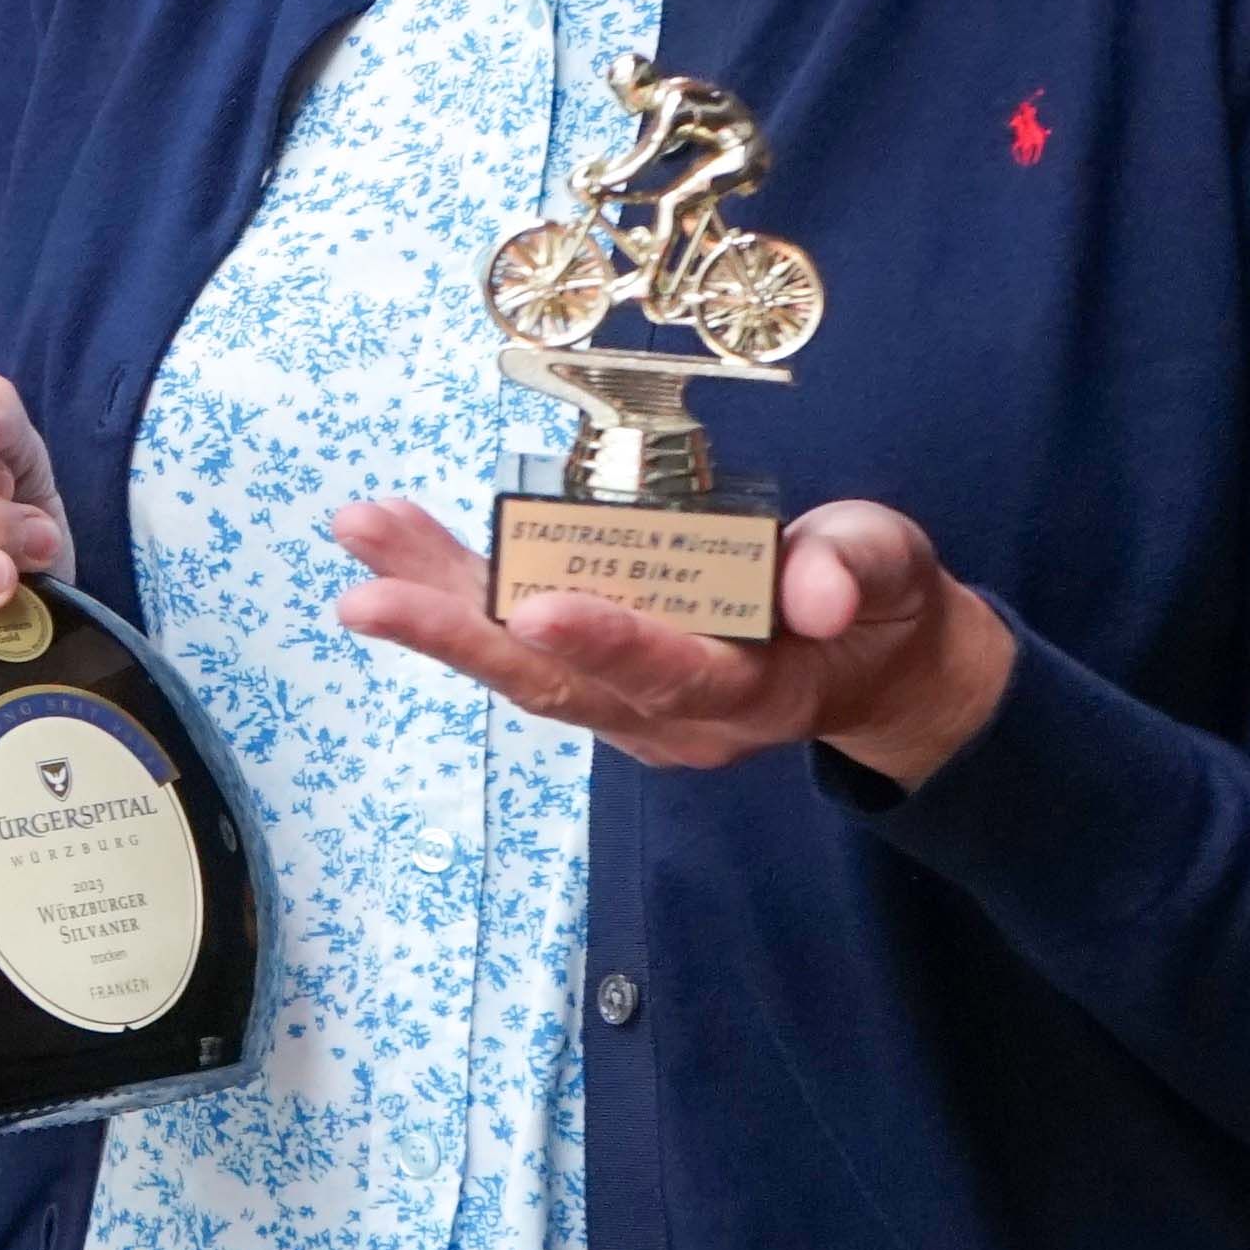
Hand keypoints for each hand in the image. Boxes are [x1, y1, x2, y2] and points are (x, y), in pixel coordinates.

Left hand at [331, 495, 1018, 783]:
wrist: (868, 660)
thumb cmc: (874, 603)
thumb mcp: (888, 572)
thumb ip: (856, 571)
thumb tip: (820, 593)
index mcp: (750, 695)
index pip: (673, 675)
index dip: (611, 642)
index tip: (540, 607)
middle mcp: (666, 717)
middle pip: (554, 684)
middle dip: (459, 636)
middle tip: (371, 597)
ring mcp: (617, 703)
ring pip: (513, 658)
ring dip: (431, 598)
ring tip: (360, 533)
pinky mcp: (585, 671)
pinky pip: (507, 631)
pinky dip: (444, 580)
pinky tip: (384, 534)